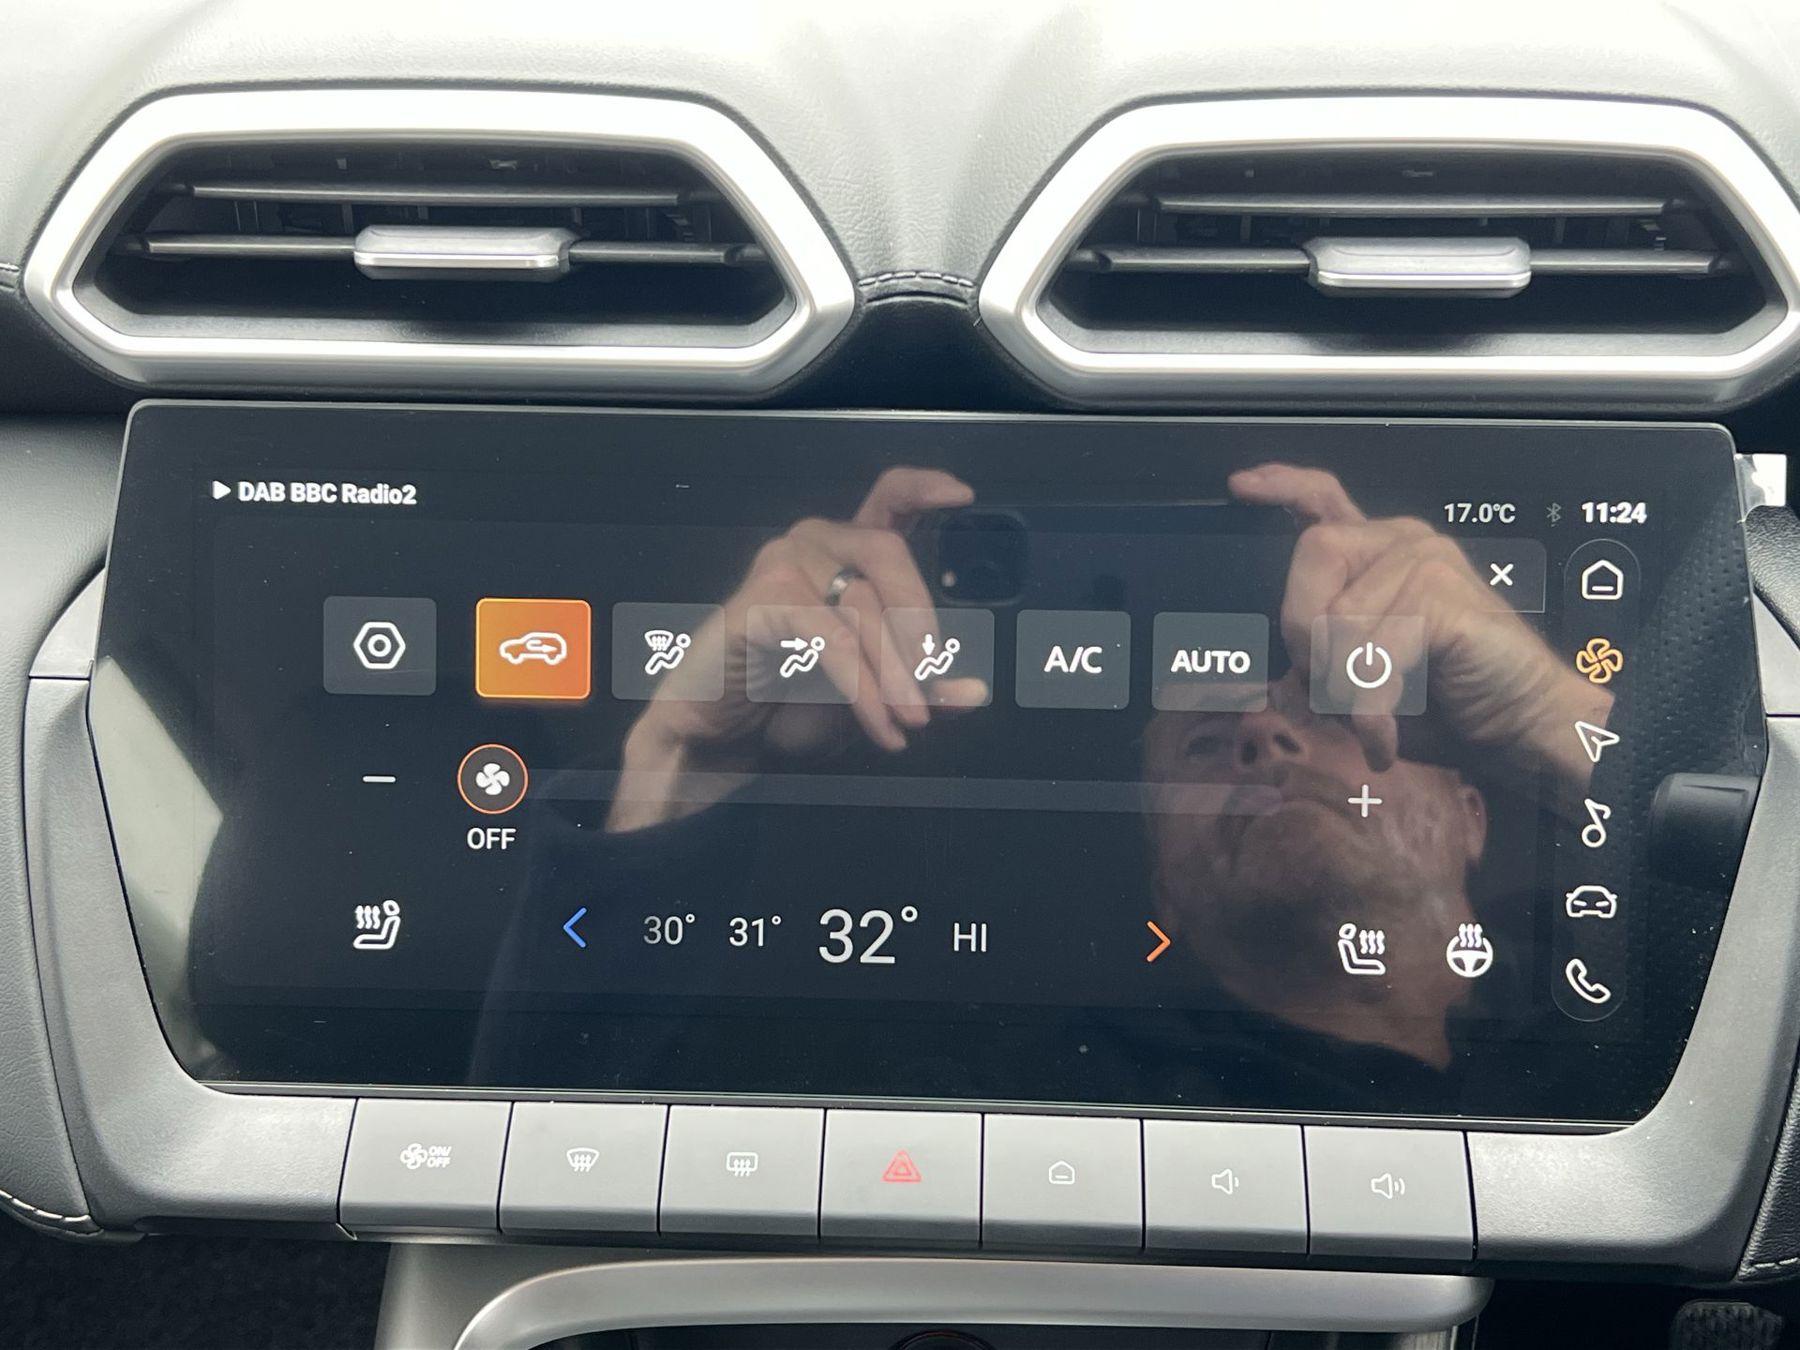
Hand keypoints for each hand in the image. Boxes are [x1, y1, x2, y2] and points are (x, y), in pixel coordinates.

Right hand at [609, 467, 984, 829]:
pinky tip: (877, 720)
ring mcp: (784, 563)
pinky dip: (861, 684)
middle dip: (919, 627)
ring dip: (894, 674)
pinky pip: (831, 635)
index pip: (888, 497)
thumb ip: (921, 689)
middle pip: (889, 554)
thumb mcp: (872, 699)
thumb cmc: (787, 704)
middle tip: (932, 691)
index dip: (925, 488)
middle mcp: (816, 544)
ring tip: (908, 722)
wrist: (719, 737)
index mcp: (847, 553)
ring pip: (863, 604)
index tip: (963, 496)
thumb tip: (974, 693)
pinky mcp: (760, 599)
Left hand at [1230, 463, 1611, 790]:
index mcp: (1382, 553)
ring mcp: (1426, 562)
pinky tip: (1388, 733)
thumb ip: (1327, 643)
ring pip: (1336, 619)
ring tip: (1376, 716)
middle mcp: (1404, 543)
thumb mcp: (1366, 671)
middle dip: (1307, 637)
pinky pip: (1370, 651)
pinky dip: (1372, 708)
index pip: (1324, 498)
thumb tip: (1284, 650)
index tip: (1241, 487)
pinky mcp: (1442, 595)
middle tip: (1341, 689)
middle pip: (1311, 558)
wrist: (1524, 725)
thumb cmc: (1447, 700)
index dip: (1281, 487)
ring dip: (1345, 688)